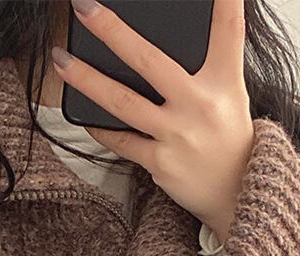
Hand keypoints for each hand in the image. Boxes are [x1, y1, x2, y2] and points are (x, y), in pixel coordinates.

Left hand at [51, 0, 253, 244]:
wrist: (238, 193)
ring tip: (61, 60)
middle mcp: (199, 105)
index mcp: (223, 81)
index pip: (227, 30)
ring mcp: (177, 135)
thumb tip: (165, 40)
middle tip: (83, 6)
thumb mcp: (231, 93)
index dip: (222, 2)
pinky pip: (121, 140)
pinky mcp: (160, 163)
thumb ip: (211, 62)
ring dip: (87, 79)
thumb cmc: (228, 138)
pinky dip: (100, 128)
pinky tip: (83, 113)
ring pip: (122, 102)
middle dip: (112, 31)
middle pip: (149, 61)